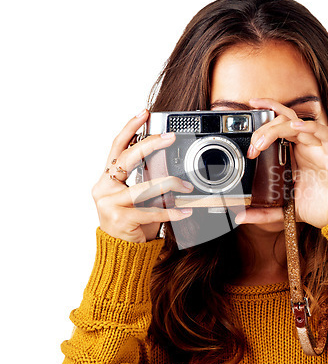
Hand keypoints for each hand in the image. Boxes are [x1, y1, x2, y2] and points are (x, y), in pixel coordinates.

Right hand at [91, 110, 193, 242]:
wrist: (122, 250)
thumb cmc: (132, 219)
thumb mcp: (137, 195)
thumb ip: (145, 177)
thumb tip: (165, 157)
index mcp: (106, 178)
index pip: (117, 147)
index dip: (130, 128)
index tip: (145, 113)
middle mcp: (103, 188)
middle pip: (127, 159)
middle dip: (150, 144)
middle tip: (170, 137)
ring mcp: (109, 204)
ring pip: (143, 187)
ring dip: (169, 185)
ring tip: (187, 186)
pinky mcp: (120, 220)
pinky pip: (152, 211)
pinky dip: (172, 211)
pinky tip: (185, 210)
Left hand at [235, 98, 327, 228]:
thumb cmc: (321, 208)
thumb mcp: (285, 209)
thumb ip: (264, 212)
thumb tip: (241, 217)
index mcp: (296, 153)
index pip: (279, 124)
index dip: (265, 114)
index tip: (247, 119)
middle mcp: (307, 146)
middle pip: (283, 121)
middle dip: (263, 128)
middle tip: (252, 146)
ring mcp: (320, 148)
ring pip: (297, 123)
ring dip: (276, 128)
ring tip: (261, 141)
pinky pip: (323, 133)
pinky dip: (309, 127)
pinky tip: (295, 128)